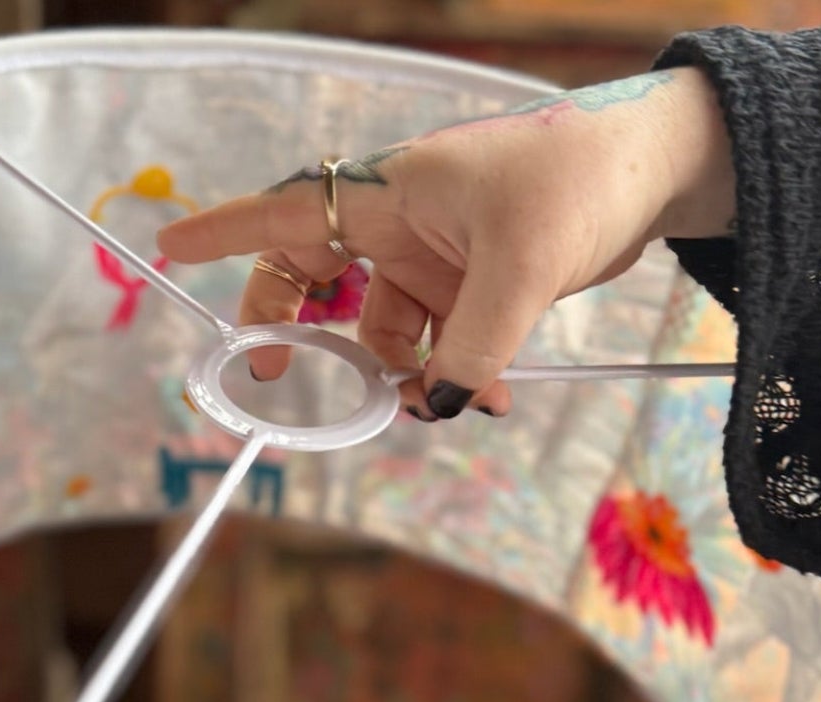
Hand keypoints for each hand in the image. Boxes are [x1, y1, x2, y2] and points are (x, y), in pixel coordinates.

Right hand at [158, 68, 733, 420]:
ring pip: (386, 332)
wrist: (651, 173)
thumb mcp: (518, 271)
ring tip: (455, 404)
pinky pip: (439, 343)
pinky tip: (491, 397)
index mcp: (391, 193)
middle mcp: (401, 223)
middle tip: (282, 375)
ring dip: (409, 376)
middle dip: (301, 334)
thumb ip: (470, 350)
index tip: (169, 248)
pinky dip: (454, 375)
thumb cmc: (577, 182)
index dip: (224, 233)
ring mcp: (435, 256)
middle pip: (316, 281)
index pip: (287, 212)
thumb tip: (433, 409)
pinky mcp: (472, 283)